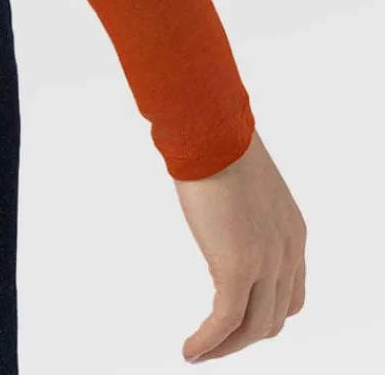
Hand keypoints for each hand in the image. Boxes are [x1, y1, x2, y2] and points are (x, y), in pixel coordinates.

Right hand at [173, 129, 306, 359]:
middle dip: (243, 338)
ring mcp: (266, 263)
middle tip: (214, 343)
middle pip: (273, 318)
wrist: (209, 131)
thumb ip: (243, 214)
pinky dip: (208, 342)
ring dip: (224, 347)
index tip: (235, 320)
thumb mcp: (244, 187)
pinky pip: (225, 321)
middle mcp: (288, 253)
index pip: (290, 295)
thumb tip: (220, 219)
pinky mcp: (237, 268)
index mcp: (293, 235)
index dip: (264, 314)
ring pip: (253, 328)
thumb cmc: (217, 144)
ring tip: (199, 353)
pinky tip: (190, 349)